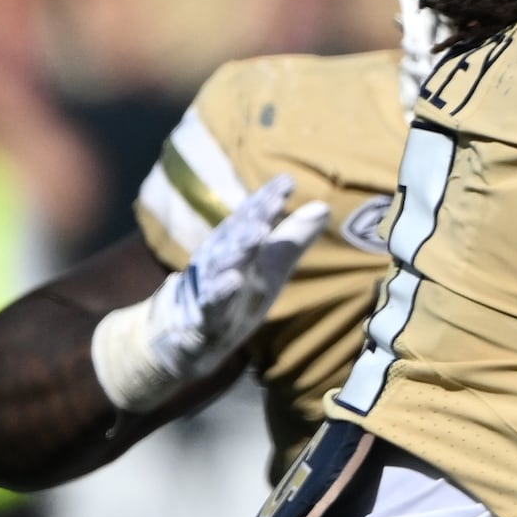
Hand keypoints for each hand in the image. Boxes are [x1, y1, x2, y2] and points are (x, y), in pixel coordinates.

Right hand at [89, 176, 326, 411]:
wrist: (192, 336)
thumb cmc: (238, 293)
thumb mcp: (270, 266)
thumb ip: (294, 238)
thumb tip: (324, 206)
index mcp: (233, 244)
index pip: (251, 217)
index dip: (267, 199)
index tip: (287, 181)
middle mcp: (219, 259)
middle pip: (237, 235)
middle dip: (255, 216)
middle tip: (274, 201)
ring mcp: (210, 286)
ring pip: (223, 263)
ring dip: (239, 247)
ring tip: (258, 231)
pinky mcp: (205, 315)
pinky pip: (212, 302)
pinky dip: (221, 290)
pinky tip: (234, 279)